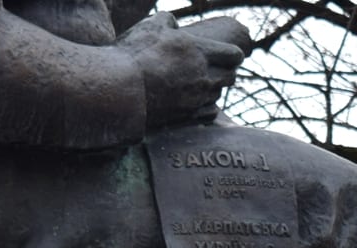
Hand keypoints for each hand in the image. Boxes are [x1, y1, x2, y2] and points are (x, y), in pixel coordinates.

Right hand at [122, 13, 245, 126]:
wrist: (123, 88)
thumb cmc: (135, 53)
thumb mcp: (151, 26)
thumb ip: (168, 21)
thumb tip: (173, 22)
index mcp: (200, 52)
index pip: (233, 54)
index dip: (234, 54)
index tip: (231, 55)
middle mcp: (204, 77)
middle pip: (230, 76)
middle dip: (226, 71)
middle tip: (217, 68)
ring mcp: (198, 98)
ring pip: (219, 94)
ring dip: (214, 88)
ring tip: (202, 84)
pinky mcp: (188, 116)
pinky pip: (211, 113)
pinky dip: (208, 107)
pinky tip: (199, 102)